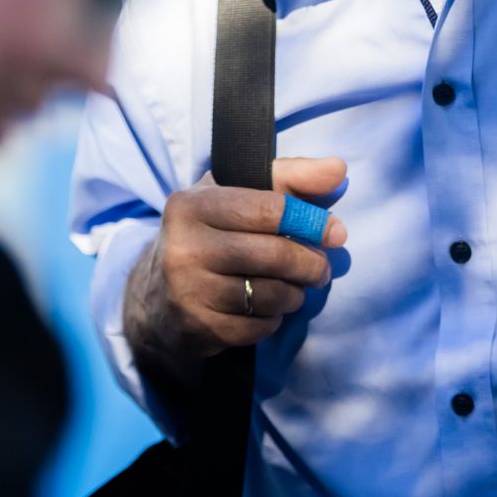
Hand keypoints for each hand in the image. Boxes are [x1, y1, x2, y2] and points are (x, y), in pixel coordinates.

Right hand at [123, 156, 347, 377]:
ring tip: (294, 288)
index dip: (310, 220)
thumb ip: (289, 177)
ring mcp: (188, 290)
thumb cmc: (210, 233)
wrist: (159, 294)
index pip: (267, 208)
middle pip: (273, 255)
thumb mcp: (238, 194)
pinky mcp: (198, 327)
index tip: (335, 231)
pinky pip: (258, 326)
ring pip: (270, 295)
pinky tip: (266, 309)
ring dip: (294, 294)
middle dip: (310, 264)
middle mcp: (184, 246)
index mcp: (192, 204)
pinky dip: (273, 319)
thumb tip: (338, 169)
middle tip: (320, 269)